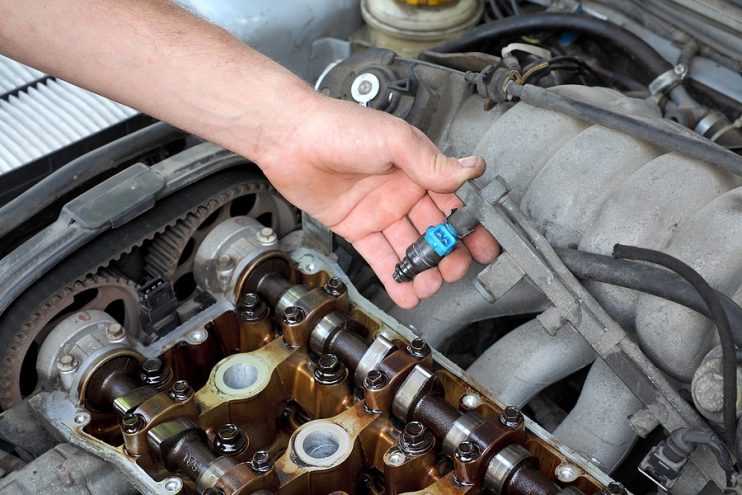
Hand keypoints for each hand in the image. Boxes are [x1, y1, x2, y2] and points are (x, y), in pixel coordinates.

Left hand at [256, 91, 499, 307]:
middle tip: (455, 271)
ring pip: (408, 247)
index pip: (453, 201)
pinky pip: (380, 256)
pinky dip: (393, 276)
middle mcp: (402, 191)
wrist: (290, 138)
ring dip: (422, 269)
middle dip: (448, 253)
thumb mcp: (394, 140)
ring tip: (431, 286)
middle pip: (434, 230)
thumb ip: (431, 161)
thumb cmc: (339, 127)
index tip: (485, 246)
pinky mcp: (356, 227)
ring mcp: (379, 211)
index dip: (470, 225)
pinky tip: (407, 292)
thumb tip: (470, 169)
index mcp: (418, 168)